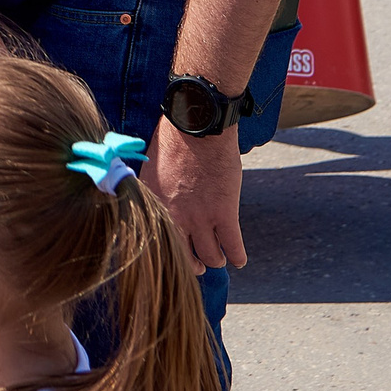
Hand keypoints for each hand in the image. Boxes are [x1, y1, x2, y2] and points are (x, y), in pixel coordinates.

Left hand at [142, 118, 245, 272]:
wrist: (198, 126)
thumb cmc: (172, 140)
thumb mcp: (151, 170)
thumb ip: (152, 193)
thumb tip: (151, 205)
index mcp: (152, 206)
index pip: (157, 244)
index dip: (169, 254)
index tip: (175, 257)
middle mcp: (174, 217)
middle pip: (186, 258)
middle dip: (194, 264)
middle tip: (200, 264)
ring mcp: (200, 218)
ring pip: (211, 257)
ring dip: (216, 259)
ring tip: (220, 257)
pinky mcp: (225, 213)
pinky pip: (234, 247)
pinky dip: (238, 256)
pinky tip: (239, 258)